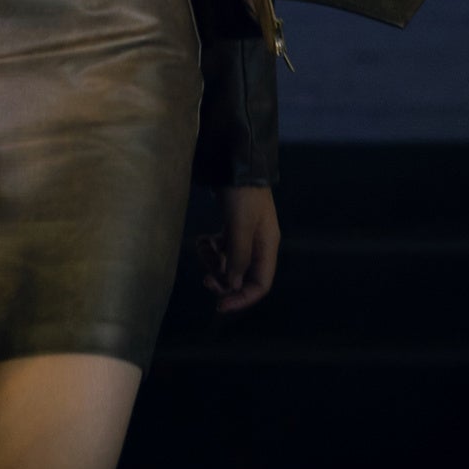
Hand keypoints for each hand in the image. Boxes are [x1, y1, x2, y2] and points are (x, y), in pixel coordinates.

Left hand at [198, 185, 278, 314]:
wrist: (236, 163)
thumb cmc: (242, 194)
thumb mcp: (240, 226)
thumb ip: (238, 257)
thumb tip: (234, 285)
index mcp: (267, 247)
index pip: (261, 285)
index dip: (242, 299)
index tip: (219, 306)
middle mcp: (258, 244)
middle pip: (243, 277)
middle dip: (223, 281)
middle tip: (205, 279)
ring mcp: (245, 236)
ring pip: (229, 263)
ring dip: (213, 262)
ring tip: (202, 248)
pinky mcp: (232, 227)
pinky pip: (221, 249)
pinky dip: (210, 248)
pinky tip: (202, 239)